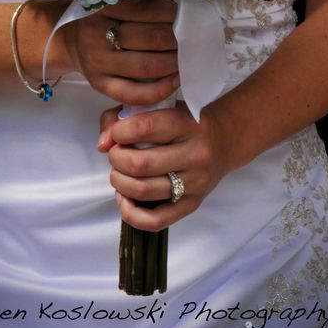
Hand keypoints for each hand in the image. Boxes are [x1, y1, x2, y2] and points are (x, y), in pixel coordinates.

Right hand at [61, 0, 178, 104]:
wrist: (68, 41)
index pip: (148, 9)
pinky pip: (134, 94)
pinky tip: (175, 81)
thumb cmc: (102, 20)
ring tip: (188, 59)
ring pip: (147, 66)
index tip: (186, 17)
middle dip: (178, 40)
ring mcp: (98, 62)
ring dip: (175, 63)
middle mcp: (97, 34)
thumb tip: (184, 12)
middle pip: (151, 37)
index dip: (174, 14)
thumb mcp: (113, 4)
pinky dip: (161, 89)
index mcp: (104, 8)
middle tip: (193, 40)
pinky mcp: (100, 85)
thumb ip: (141, 5)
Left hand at [98, 102, 236, 230]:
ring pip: (143, 191)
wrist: (224, 141)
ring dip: (119, 183)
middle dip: (116, 159)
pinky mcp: (192, 204)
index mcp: (186, 123)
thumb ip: (122, 116)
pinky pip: (155, 221)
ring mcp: (196, 182)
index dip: (119, 132)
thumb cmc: (183, 122)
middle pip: (140, 163)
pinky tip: (125, 198)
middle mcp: (195, 153)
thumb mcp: (158, 107)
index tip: (116, 133)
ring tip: (119, 173)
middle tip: (115, 154)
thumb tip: (103, 144)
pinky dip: (131, 213)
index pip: (144, 127)